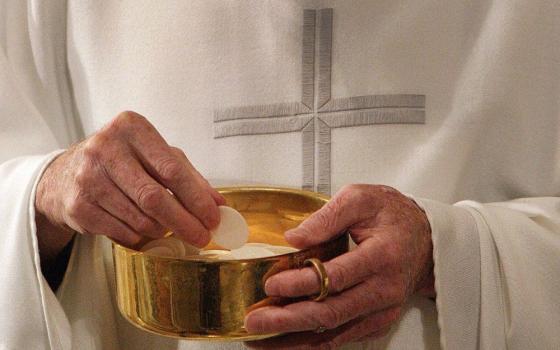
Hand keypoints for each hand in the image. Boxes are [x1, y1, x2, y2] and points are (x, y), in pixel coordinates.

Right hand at [35, 111, 224, 254]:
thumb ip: (188, 176)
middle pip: (155, 197)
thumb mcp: (155, 156)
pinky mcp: (78, 205)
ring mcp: (88, 177)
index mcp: (131, 128)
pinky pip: (122, 232)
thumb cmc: (121, 161)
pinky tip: (142, 229)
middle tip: (202, 236)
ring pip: (140, 218)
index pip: (171, 169)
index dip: (196, 198)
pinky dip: (140, 236)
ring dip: (162, 229)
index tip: (213, 217)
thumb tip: (218, 204)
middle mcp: (105, 148)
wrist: (66, 173)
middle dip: (184, 222)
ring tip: (168, 227)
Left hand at [244, 184, 432, 347]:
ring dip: (294, 338)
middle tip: (255, 321)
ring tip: (261, 339)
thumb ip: (327, 217)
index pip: (336, 276)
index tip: (272, 283)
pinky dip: (311, 343)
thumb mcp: (361, 198)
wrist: (425, 239)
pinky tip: (286, 343)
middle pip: (332, 312)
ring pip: (334, 332)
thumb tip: (293, 238)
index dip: (301, 284)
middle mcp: (384, 289)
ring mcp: (382, 310)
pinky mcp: (376, 321)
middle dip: (289, 319)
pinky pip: (342, 338)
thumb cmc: (393, 216)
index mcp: (382, 255)